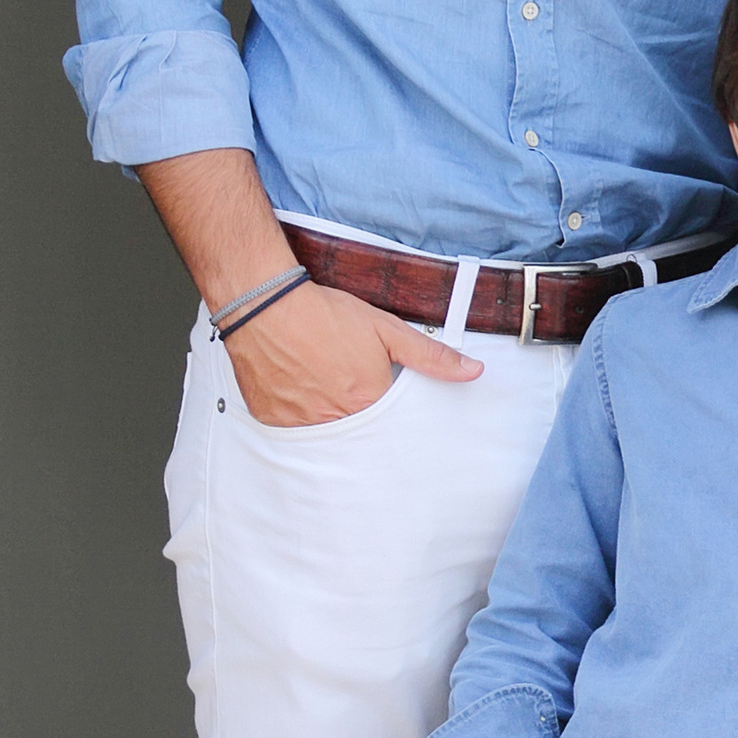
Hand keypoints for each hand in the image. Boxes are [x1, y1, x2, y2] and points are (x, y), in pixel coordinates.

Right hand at [229, 276, 483, 425]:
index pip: (390, 423)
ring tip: (320, 382)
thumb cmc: (325, 314)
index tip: (377, 393)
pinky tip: (298, 387)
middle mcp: (336, 420)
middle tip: (343, 384)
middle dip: (357, 413)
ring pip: (325, 431)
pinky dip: (299, 414)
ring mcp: (302, 423)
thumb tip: (472, 371)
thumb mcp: (386, 329)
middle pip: (358, 430)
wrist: (265, 305)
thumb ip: (431, 356)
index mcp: (368, 401)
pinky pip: (294, 428)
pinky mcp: (273, 420)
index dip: (386, 407)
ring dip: (328, 414)